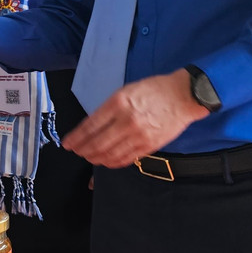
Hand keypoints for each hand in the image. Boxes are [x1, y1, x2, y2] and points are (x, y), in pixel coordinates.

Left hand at [61, 69, 208, 168]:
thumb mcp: (126, 91)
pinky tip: (106, 161)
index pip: (90, 126)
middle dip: (83, 150)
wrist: (183, 96)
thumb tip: (93, 126)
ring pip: (110, 154)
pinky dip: (113, 162)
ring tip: (89, 157)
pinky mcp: (150, 145)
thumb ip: (109, 108)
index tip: (68, 143)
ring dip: (96, 158)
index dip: (76, 138)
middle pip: (97, 143)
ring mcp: (139, 135)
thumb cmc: (154, 90)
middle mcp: (126, 120)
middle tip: (77, 152)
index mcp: (118, 103)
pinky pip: (127, 158)